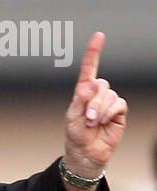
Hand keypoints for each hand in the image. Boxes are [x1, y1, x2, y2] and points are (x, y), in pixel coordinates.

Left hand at [63, 31, 126, 180]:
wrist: (86, 154)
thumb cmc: (76, 136)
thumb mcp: (72, 118)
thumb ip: (80, 100)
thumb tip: (91, 85)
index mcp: (83, 92)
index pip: (89, 69)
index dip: (94, 52)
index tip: (99, 36)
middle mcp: (97, 94)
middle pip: (100, 85)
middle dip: (93, 103)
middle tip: (88, 119)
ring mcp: (108, 102)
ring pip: (109, 95)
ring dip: (100, 111)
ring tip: (94, 124)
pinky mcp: (118, 111)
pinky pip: (118, 104)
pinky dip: (109, 114)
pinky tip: (103, 123)